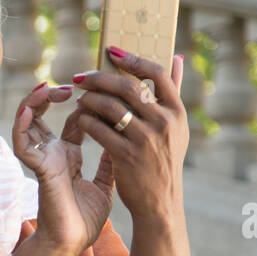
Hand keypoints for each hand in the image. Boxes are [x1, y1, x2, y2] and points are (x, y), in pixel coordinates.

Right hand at [12, 79, 115, 255]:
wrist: (71, 245)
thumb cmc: (83, 221)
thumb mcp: (105, 186)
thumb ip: (111, 164)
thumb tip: (124, 143)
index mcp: (69, 157)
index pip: (74, 121)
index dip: (85, 103)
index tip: (100, 90)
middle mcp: (53, 154)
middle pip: (46, 115)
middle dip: (54, 95)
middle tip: (73, 84)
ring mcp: (43, 160)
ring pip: (28, 123)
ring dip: (34, 103)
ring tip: (47, 88)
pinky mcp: (38, 170)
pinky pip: (23, 144)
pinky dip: (22, 127)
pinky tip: (28, 111)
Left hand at [61, 48, 188, 221]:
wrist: (160, 204)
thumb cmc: (164, 161)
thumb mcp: (177, 128)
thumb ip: (174, 92)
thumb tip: (176, 56)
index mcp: (177, 112)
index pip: (157, 73)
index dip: (133, 59)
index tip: (112, 51)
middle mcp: (164, 123)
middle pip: (129, 87)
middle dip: (100, 78)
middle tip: (82, 76)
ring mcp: (146, 140)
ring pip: (111, 108)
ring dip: (90, 99)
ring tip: (79, 98)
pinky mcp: (127, 157)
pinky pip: (100, 131)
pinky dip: (87, 121)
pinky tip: (79, 119)